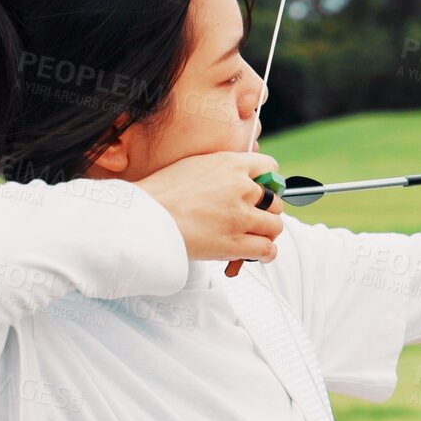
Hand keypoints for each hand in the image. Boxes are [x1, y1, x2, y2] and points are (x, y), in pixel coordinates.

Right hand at [133, 152, 285, 277]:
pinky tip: (255, 255)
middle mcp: (241, 187)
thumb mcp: (193, 166)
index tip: (262, 192)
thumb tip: (232, 178)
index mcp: (230, 164)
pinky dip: (264, 254)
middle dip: (266, 212)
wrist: (145, 216)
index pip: (269, 167)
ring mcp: (240, 216)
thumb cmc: (160, 194)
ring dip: (265, 234)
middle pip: (275, 200)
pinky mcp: (236, 242)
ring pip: (275, 226)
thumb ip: (220, 171)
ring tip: (252, 239)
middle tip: (252, 220)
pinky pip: (267, 250)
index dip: (268, 182)